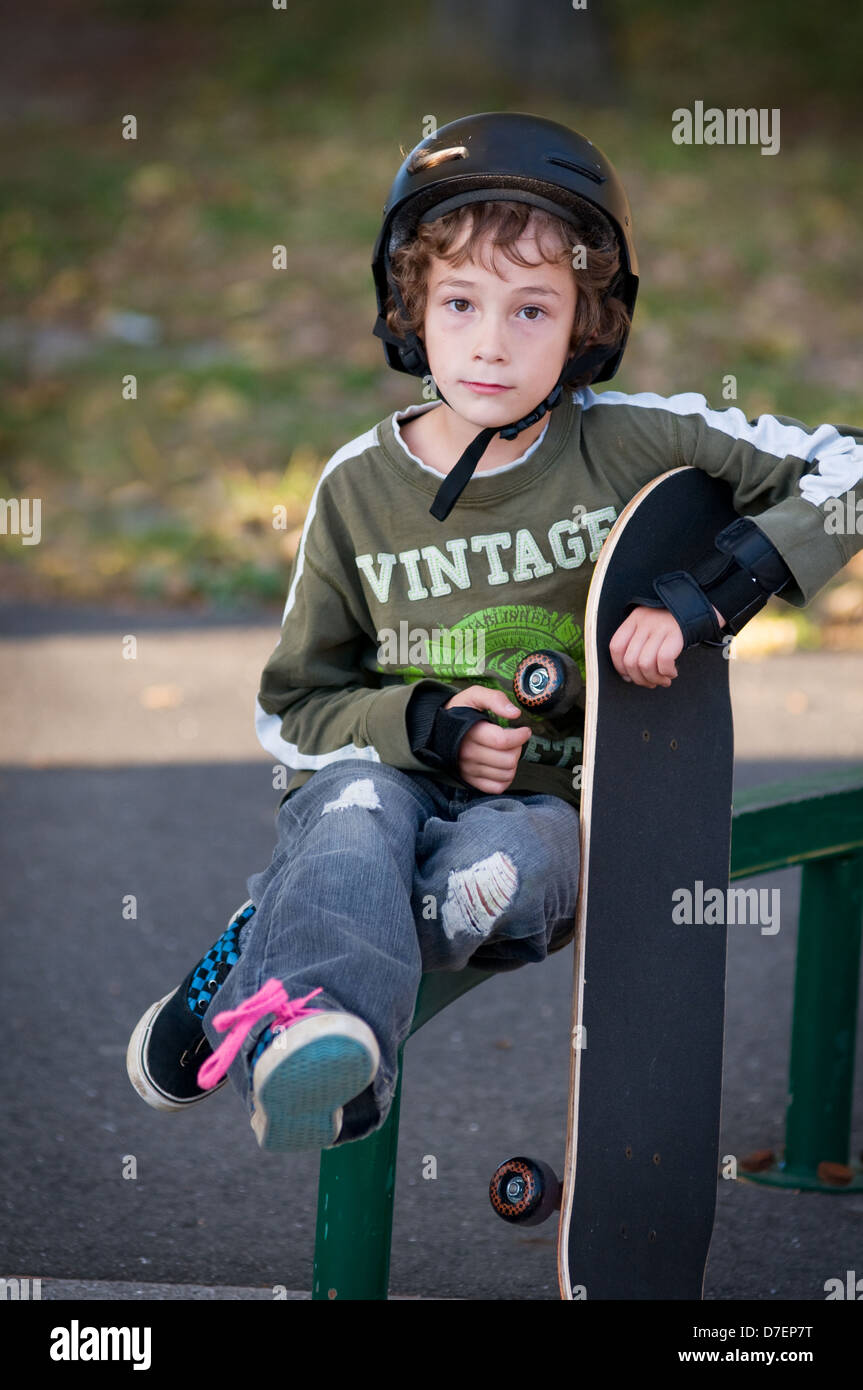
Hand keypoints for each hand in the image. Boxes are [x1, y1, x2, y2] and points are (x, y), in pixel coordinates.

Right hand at [444, 686, 531, 793]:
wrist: (436, 728)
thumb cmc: (459, 712)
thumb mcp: (474, 695)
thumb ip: (495, 699)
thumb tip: (515, 713)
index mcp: (470, 732)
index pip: (502, 741)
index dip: (520, 736)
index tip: (524, 730)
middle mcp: (468, 754)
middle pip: (507, 759)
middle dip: (517, 748)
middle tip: (514, 740)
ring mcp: (469, 769)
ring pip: (505, 775)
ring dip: (512, 763)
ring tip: (507, 752)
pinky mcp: (470, 780)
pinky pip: (496, 788)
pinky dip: (505, 778)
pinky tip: (502, 765)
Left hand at [608, 605, 725, 686]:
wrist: (698, 604)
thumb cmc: (672, 620)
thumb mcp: (649, 623)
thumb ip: (638, 641)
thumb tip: (629, 673)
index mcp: (634, 619)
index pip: (616, 646)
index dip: (620, 666)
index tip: (629, 676)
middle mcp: (645, 622)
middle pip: (630, 660)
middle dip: (639, 679)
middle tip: (650, 683)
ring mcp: (660, 628)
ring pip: (645, 664)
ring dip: (654, 679)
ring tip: (662, 680)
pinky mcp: (676, 634)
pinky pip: (664, 661)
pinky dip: (667, 672)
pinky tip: (672, 672)